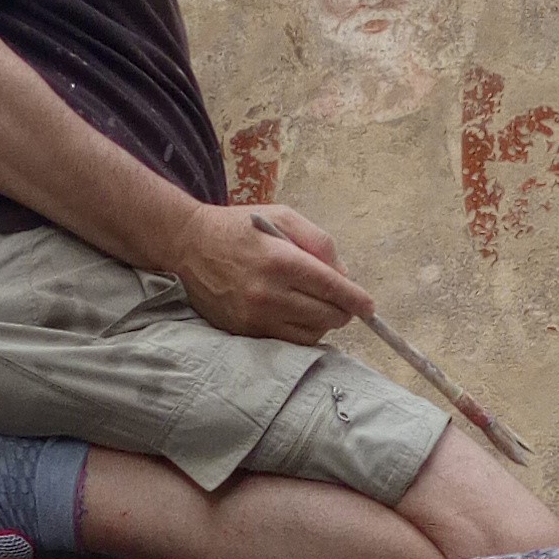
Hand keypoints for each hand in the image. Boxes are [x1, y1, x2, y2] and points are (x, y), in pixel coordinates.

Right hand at [173, 200, 374, 342]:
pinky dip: (301, 332)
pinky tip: (297, 315)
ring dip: (322, 322)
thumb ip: (319, 242)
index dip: (356, 300)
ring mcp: (255, 317)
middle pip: (326, 316)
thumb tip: (344, 275)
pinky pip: (288, 342)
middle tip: (341, 301)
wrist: (188, 245)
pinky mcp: (244, 332)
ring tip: (315, 305)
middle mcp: (268, 293)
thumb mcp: (283, 217)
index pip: (332, 288)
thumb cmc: (240, 227)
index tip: (369, 307)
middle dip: (342, 311)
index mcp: (280, 260)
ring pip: (310, 334)